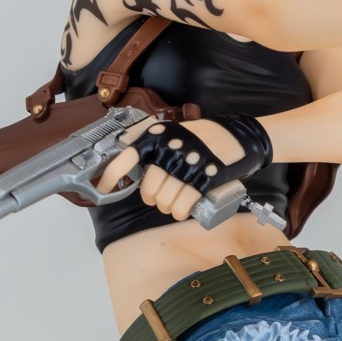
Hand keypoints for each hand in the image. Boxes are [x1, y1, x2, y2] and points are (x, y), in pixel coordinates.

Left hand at [95, 117, 249, 221]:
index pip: (126, 158)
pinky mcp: (204, 180)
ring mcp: (188, 165)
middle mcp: (169, 149)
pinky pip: (183, 205)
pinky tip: (182, 211)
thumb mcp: (172, 128)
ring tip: (174, 203)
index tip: (103, 189)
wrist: (238, 137)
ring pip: (165, 200)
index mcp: (158, 136)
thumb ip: (150, 137)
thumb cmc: (203, 135)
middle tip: (161, 196)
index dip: (111, 177)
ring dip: (168, 207)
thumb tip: (123, 147)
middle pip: (148, 189)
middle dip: (152, 199)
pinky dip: (180, 212)